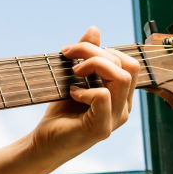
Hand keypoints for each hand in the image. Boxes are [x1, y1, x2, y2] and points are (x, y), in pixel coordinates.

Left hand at [27, 25, 139, 170]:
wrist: (43, 143)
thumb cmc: (60, 112)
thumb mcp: (73, 79)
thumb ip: (86, 56)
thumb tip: (95, 30)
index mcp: (122, 96)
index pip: (129, 63)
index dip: (104, 50)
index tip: (74, 51)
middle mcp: (124, 108)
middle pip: (127, 66)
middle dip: (95, 52)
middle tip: (68, 55)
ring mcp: (115, 119)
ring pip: (120, 77)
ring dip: (94, 65)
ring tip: (74, 72)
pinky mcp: (100, 128)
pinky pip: (103, 96)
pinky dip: (85, 89)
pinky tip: (72, 93)